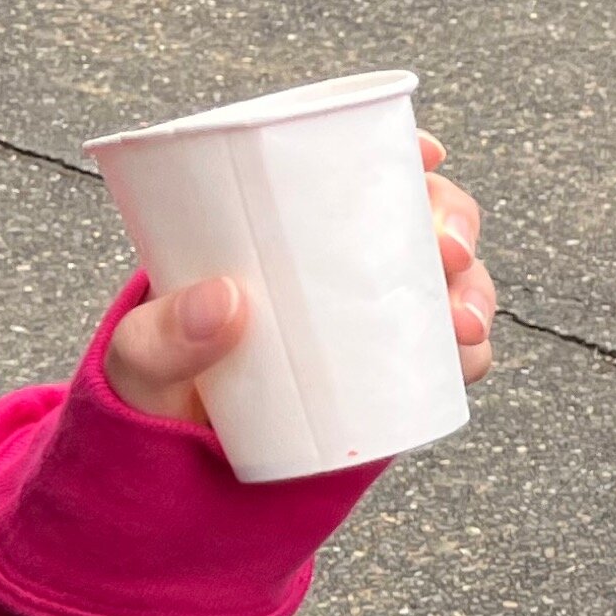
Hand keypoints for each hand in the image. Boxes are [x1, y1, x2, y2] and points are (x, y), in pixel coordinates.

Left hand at [106, 135, 497, 423]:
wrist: (178, 466)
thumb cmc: (157, 387)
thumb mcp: (140, 356)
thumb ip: (163, 335)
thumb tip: (225, 302)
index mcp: (282, 228)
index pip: (348, 169)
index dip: (399, 150)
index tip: (426, 153)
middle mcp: (340, 262)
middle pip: (421, 215)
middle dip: (455, 220)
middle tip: (449, 252)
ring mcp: (372, 316)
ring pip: (452, 280)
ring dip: (475, 290)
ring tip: (462, 324)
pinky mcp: (394, 371)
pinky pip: (453, 353)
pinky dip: (471, 353)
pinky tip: (466, 358)